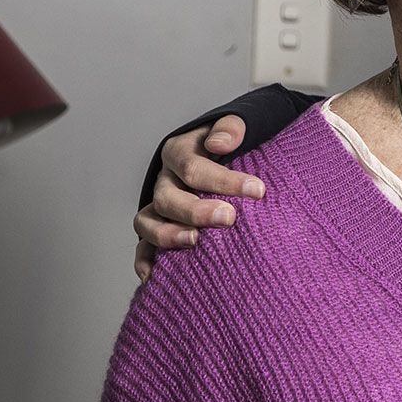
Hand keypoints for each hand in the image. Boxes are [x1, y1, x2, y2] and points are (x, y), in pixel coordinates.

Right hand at [132, 115, 264, 281]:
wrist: (230, 156)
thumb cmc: (237, 144)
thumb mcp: (239, 125)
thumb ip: (232, 128)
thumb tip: (220, 143)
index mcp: (180, 152)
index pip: (192, 166)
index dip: (224, 180)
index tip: (258, 190)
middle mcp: (165, 180)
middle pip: (168, 197)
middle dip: (197, 210)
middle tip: (229, 218)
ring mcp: (159, 207)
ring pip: (147, 222)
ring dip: (168, 234)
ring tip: (195, 242)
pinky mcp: (160, 229)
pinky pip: (143, 247)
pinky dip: (145, 261)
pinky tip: (155, 276)